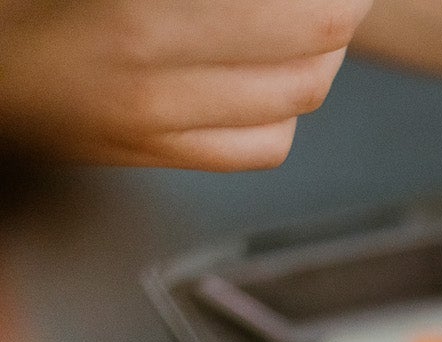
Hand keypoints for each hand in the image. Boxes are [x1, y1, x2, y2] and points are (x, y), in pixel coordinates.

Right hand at [0, 0, 367, 169]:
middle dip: (337, 8)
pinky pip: (263, 144)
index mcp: (138, 20)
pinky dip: (286, 103)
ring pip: (298, 99)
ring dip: (322, 48)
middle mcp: (154, 84)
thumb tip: (272, 0)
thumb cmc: (16, 6)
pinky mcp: (151, 154)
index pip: (305, 14)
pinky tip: (273, 63)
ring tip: (314, 10)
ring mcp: (154, 129)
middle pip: (314, 53)